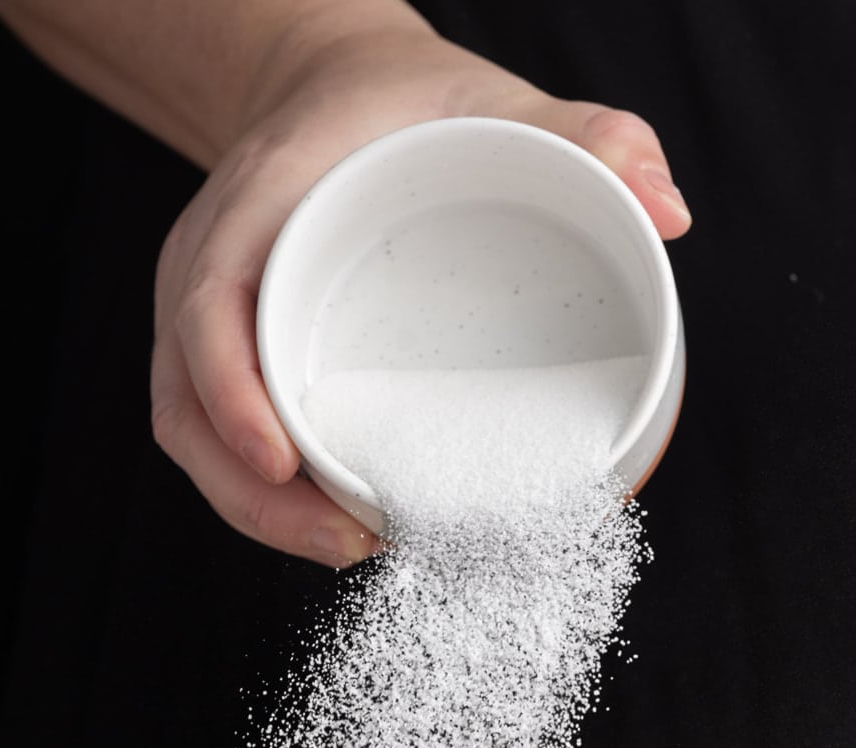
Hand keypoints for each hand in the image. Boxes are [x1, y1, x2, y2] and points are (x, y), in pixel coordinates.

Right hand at [150, 12, 690, 566]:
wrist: (335, 94)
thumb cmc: (403, 105)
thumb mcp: (487, 98)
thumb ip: (580, 133)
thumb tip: (667, 208)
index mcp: (253, 206)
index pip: (207, 309)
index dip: (231, 392)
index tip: (283, 458)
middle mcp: (211, 273)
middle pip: (188, 407)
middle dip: (257, 496)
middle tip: (351, 539)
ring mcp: (214, 326)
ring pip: (198, 440)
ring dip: (263, 513)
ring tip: (354, 545)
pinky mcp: (233, 364)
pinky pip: (224, 442)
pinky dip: (270, 497)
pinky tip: (338, 524)